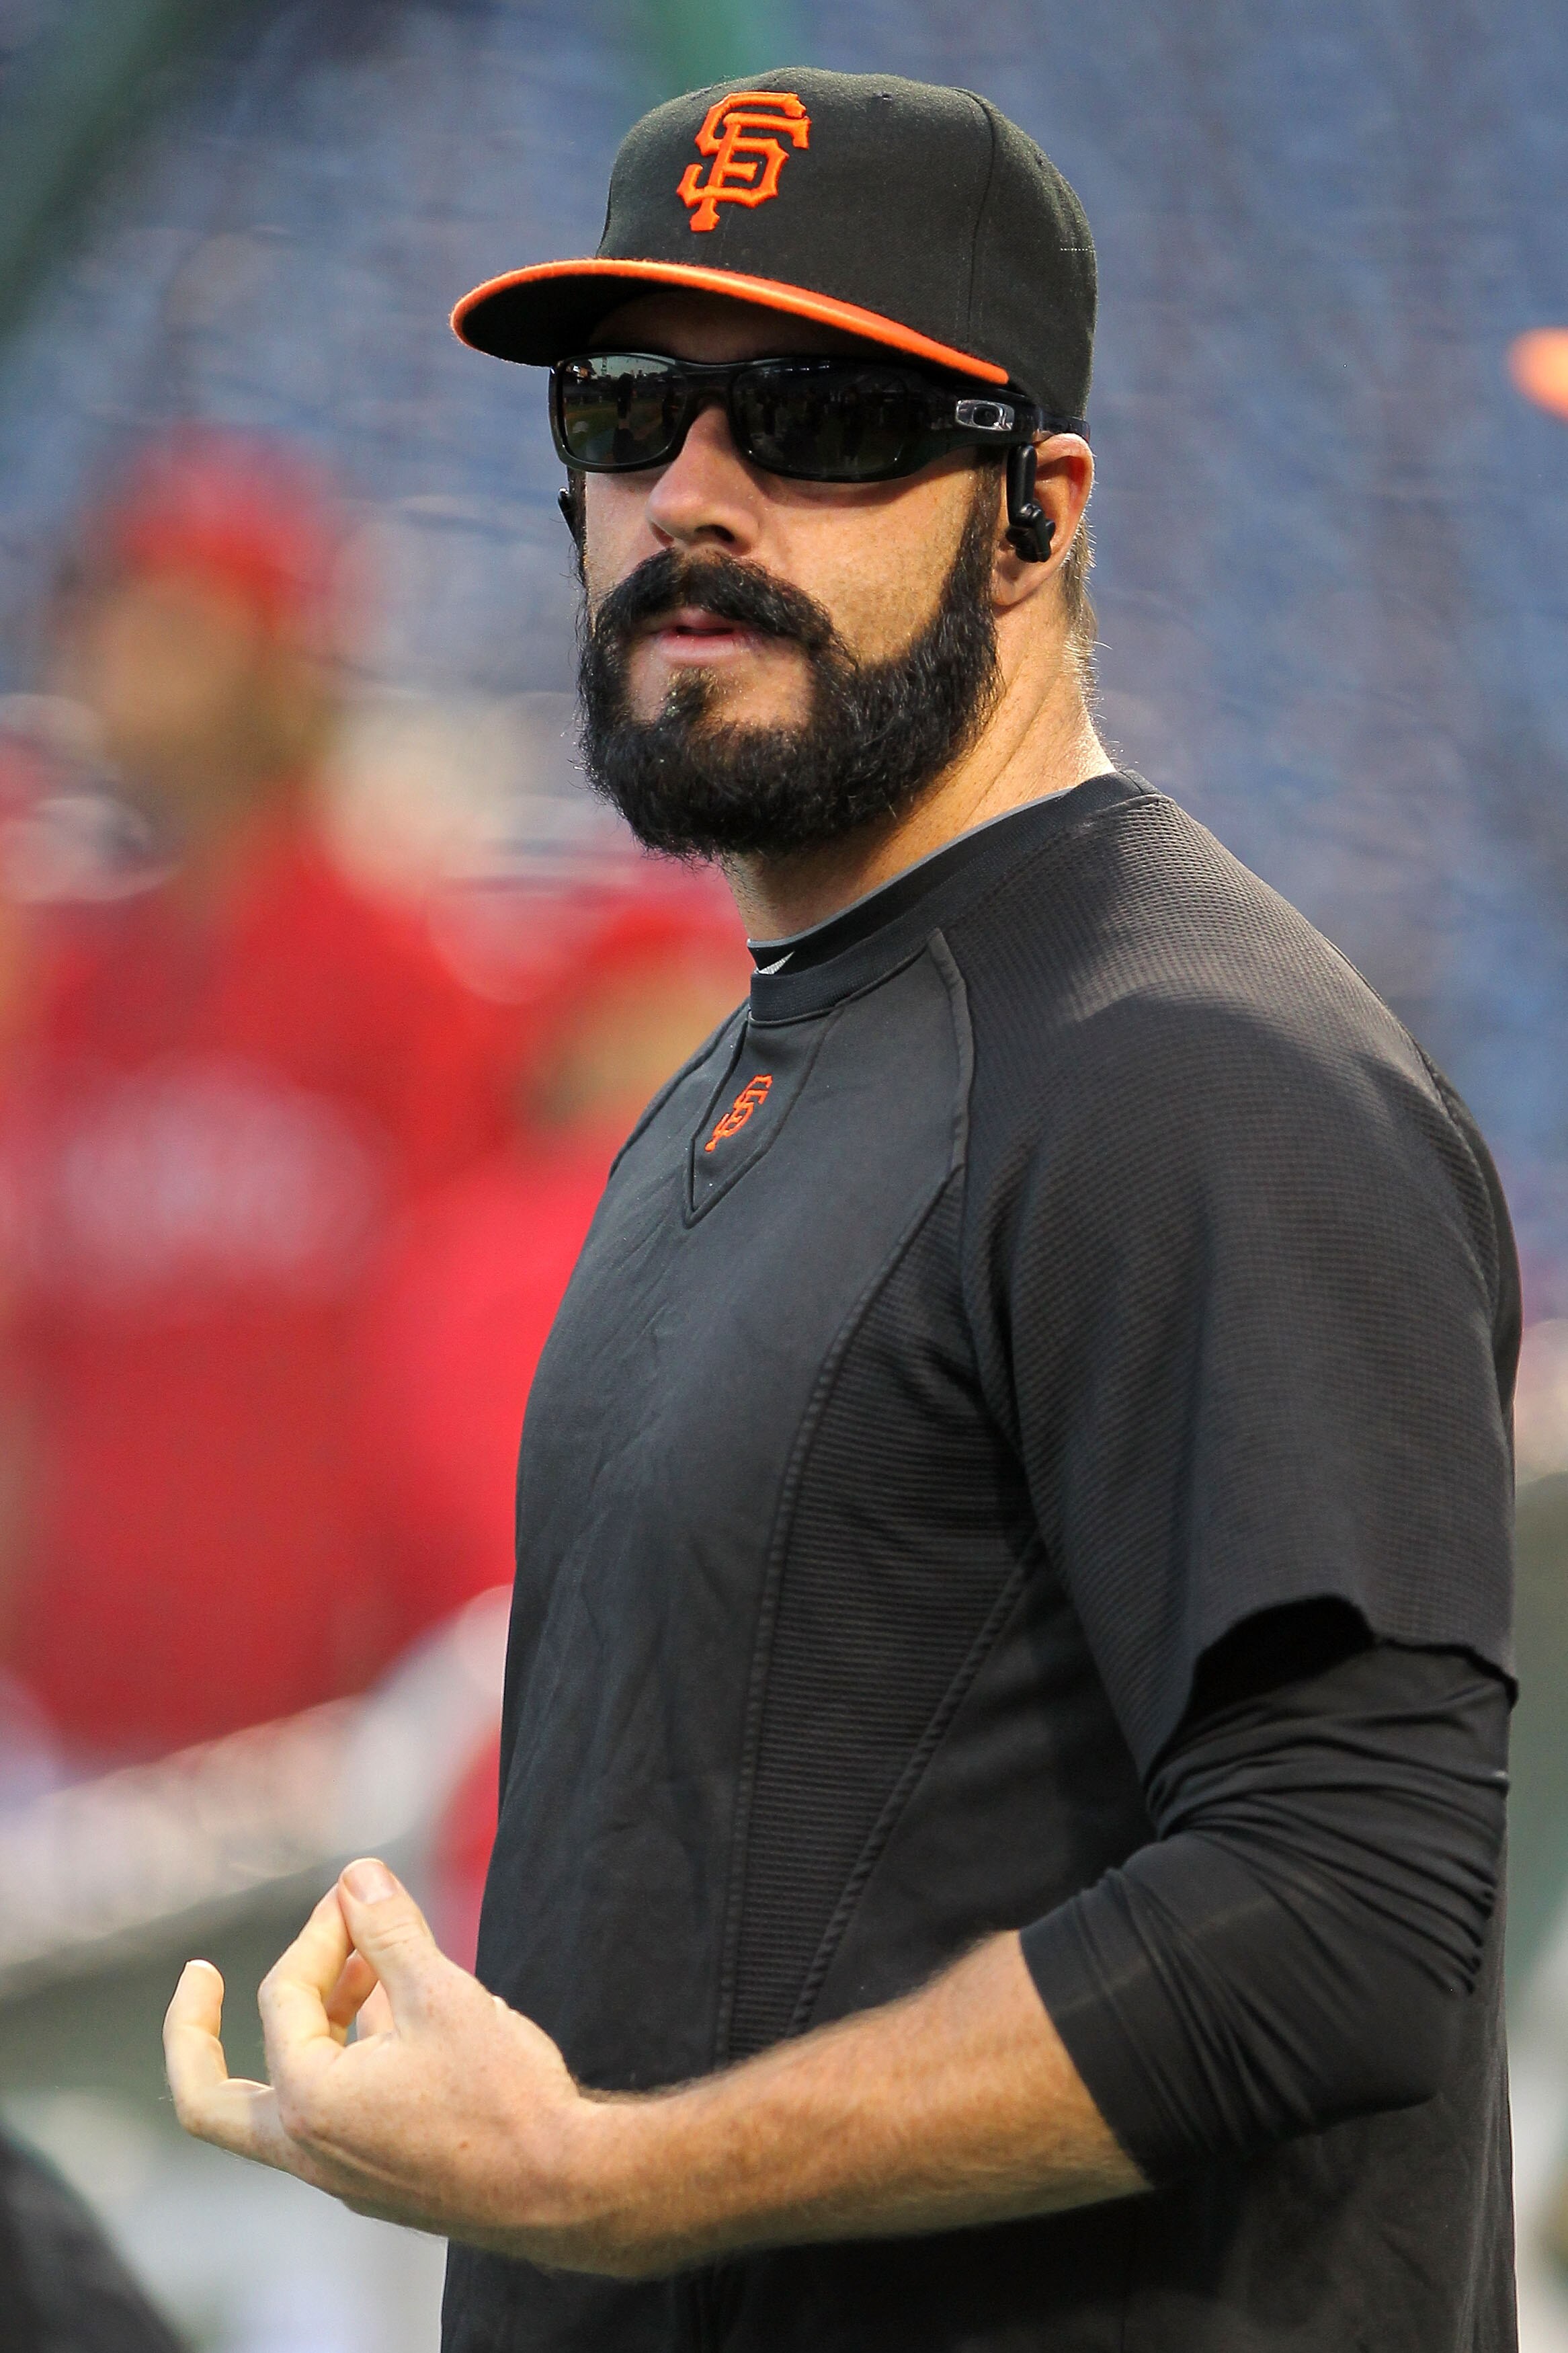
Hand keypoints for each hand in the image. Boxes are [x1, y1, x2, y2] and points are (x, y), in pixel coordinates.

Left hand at [163, 1859, 616, 2262]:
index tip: (361, 1893)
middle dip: (196, 2032)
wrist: (564, 2189)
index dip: (321, 1931)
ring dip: (306, 2026)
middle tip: (200, 1978)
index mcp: (309, 2103)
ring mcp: (342, 2173)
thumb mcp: (442, 1993)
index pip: (285, 1995)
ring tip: (365, 1967)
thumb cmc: (501, 2097)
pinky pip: (331, 2114)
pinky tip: (396, 2016)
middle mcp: (310, 2150)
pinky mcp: (379, 2180)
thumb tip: (357, 1874)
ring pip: (280, 2103)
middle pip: (211, 2099)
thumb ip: (389, 1930)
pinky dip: (342, 2058)